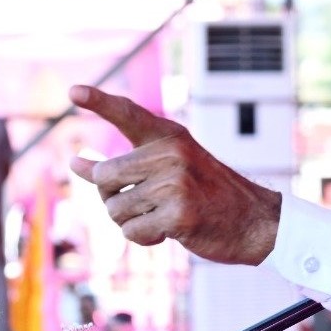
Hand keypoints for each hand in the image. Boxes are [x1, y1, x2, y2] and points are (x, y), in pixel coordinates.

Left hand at [68, 85, 281, 265]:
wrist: (257, 223)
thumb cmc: (209, 196)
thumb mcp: (169, 171)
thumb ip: (124, 166)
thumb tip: (74, 163)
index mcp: (171, 138)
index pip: (128, 114)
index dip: (99, 101)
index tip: (73, 91)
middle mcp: (172, 155)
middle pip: (105, 176)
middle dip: (112, 197)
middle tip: (140, 203)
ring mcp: (176, 184)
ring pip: (115, 209)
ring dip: (130, 222)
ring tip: (161, 217)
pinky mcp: (179, 215)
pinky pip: (133, 232)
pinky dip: (145, 239)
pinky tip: (169, 232)